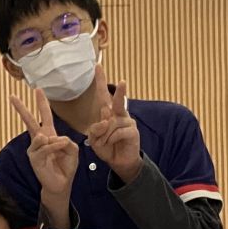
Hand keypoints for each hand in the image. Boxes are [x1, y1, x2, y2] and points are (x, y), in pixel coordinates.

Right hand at [8, 88, 77, 220]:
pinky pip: (45, 146)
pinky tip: (59, 147)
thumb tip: (52, 140)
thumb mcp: (73, 150)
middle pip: (29, 121)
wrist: (61, 184)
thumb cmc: (66, 166)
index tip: (38, 89)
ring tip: (64, 146)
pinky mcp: (34, 158)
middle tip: (12, 96)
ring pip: (43, 136)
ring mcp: (35, 149)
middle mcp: (39, 140)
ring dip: (56, 141)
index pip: (44, 116)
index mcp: (49, 135)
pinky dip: (54, 147)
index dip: (42, 103)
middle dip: (20, 108)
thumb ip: (66, 141)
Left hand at [86, 67, 141, 182]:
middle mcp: (119, 115)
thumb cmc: (107, 148)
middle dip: (120, 91)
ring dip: (104, 136)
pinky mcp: (133, 132)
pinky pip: (117, 132)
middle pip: (118, 101)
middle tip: (123, 81)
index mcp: (109, 114)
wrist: (119, 162)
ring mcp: (128, 122)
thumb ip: (95, 129)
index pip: (104, 95)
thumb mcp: (94, 139)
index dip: (101, 81)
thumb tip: (105, 119)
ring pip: (111, 124)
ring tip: (105, 144)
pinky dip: (110, 140)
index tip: (97, 66)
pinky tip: (112, 144)